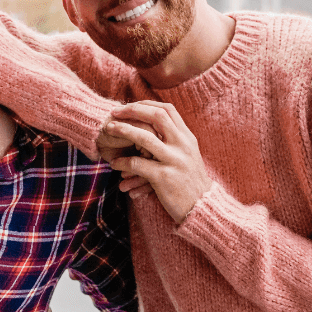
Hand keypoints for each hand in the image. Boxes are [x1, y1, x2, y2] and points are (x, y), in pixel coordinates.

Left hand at [102, 101, 212, 223]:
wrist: (201, 207)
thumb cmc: (190, 181)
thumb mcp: (188, 156)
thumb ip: (175, 140)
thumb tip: (156, 126)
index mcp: (187, 138)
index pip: (167, 109)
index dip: (146, 104)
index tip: (129, 105)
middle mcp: (182, 145)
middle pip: (157, 116)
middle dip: (133, 110)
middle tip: (115, 112)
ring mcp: (174, 161)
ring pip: (145, 138)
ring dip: (124, 130)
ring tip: (109, 129)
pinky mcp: (164, 177)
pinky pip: (138, 164)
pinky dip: (123, 161)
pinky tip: (114, 163)